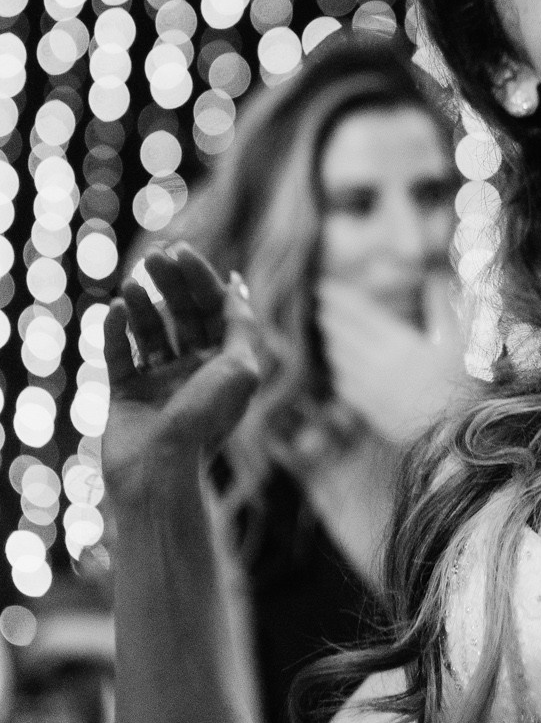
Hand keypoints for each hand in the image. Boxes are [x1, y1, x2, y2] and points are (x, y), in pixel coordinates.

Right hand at [104, 243, 262, 506]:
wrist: (160, 470)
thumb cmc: (206, 419)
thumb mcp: (240, 367)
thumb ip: (242, 325)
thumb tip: (238, 286)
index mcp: (227, 363)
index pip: (215, 309)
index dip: (200, 279)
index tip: (181, 252)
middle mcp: (196, 370)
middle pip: (183, 315)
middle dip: (171, 284)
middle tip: (153, 256)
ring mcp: (159, 381)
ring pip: (151, 331)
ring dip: (143, 304)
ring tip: (132, 281)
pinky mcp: (126, 394)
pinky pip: (120, 355)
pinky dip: (117, 331)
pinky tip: (117, 309)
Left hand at [318, 276, 469, 444]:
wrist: (458, 438)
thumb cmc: (467, 385)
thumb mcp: (463, 341)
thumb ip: (444, 308)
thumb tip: (434, 277)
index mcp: (399, 344)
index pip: (361, 315)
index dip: (341, 299)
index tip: (324, 286)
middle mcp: (378, 365)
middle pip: (345, 336)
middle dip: (331, 317)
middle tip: (320, 304)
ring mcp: (371, 390)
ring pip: (341, 360)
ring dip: (332, 341)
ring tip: (327, 331)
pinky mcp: (372, 411)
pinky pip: (345, 387)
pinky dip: (339, 371)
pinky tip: (340, 368)